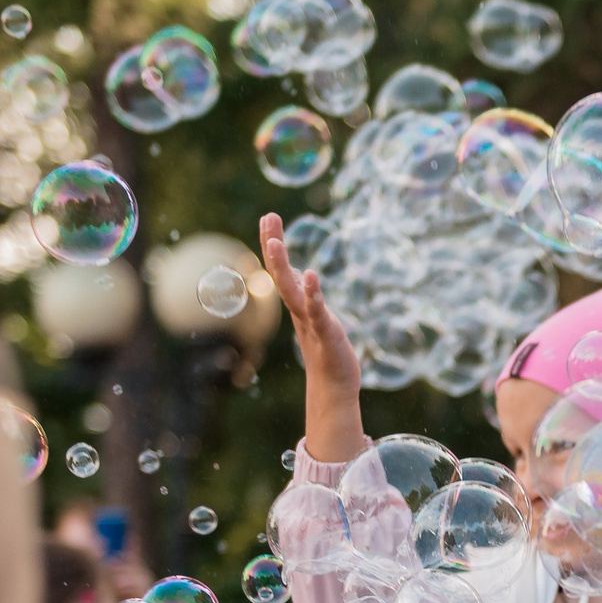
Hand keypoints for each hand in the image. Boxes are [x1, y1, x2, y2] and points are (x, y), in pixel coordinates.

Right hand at [260, 212, 364, 463]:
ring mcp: (310, 321)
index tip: (269, 216)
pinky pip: (316, 310)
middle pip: (281, 274)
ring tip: (275, 242)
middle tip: (267, 218)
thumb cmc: (327, 351)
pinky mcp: (325, 333)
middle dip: (273, 246)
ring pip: (291, 291)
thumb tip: (301, 275)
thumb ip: (308, 297)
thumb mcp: (316, 317)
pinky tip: (310, 275)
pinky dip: (312, 293)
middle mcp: (299, 309)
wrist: (334, 386)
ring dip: (281, 267)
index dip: (274, 243)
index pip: (282, 269)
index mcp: (298, 304)